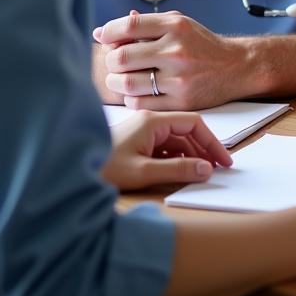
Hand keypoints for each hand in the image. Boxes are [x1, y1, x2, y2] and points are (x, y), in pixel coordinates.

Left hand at [93, 10, 252, 110]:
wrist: (236, 67)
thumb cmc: (202, 45)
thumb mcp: (179, 24)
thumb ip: (144, 26)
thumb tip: (103, 32)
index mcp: (175, 25)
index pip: (129, 26)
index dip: (108, 32)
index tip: (103, 37)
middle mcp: (176, 50)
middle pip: (122, 58)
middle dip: (111, 61)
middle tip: (115, 63)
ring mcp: (178, 77)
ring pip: (127, 84)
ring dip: (116, 82)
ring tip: (121, 78)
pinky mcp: (181, 101)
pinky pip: (140, 103)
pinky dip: (131, 98)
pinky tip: (137, 91)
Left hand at [100, 109, 232, 190]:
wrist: (72, 171)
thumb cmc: (103, 168)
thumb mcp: (143, 172)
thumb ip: (177, 170)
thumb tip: (206, 169)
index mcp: (152, 121)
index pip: (193, 123)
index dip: (211, 141)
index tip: (224, 160)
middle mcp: (149, 122)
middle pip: (186, 132)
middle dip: (204, 150)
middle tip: (219, 170)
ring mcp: (143, 133)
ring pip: (176, 141)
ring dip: (191, 156)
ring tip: (204, 174)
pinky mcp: (137, 145)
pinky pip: (165, 149)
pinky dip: (177, 160)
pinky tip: (183, 172)